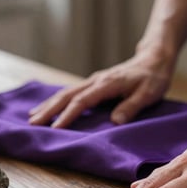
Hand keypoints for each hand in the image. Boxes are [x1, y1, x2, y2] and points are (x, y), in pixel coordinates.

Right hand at [28, 50, 174, 127]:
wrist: (154, 59)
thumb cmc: (153, 77)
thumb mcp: (148, 94)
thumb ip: (131, 107)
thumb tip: (114, 122)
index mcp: (107, 84)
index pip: (82, 101)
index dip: (68, 115)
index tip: (55, 128)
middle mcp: (96, 81)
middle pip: (67, 95)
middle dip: (49, 109)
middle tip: (33, 123)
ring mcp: (95, 81)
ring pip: (67, 92)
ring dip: (50, 104)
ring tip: (33, 116)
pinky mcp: (96, 83)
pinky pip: (73, 92)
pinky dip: (59, 100)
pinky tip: (51, 106)